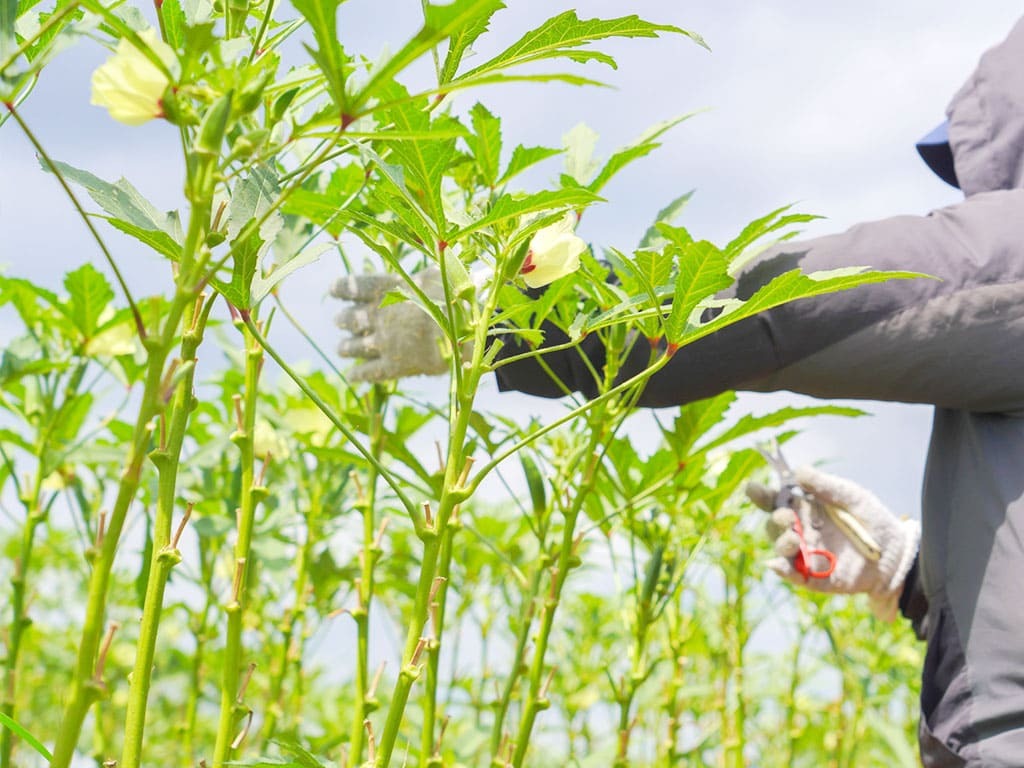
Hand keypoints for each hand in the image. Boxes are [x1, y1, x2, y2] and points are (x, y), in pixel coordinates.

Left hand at [331, 268, 448, 381]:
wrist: (460, 326)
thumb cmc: (453, 295)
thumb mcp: (435, 275)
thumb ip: (421, 277)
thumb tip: (422, 277)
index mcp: (387, 289)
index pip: (355, 286)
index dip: (342, 288)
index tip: (333, 290)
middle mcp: (379, 315)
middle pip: (351, 318)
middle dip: (343, 320)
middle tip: (339, 321)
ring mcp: (384, 342)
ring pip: (354, 347)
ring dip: (345, 347)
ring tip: (341, 348)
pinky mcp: (394, 365)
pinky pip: (369, 372)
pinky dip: (358, 374)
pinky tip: (351, 376)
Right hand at [745, 465, 919, 619]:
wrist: (896, 553)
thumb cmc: (872, 520)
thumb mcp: (852, 496)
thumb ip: (826, 485)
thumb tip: (798, 471)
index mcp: (804, 509)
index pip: (775, 501)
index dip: (760, 495)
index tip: (751, 488)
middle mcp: (801, 531)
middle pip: (774, 525)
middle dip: (776, 520)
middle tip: (787, 517)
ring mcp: (806, 554)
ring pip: (781, 549)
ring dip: (781, 543)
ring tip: (794, 539)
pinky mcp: (816, 577)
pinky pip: (794, 576)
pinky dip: (784, 572)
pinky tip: (779, 565)